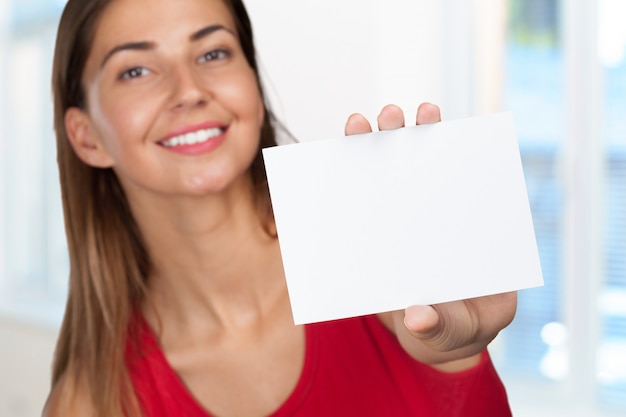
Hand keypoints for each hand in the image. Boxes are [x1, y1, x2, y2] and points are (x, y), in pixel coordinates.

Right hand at [344, 103, 516, 370]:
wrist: (429, 342)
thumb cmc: (456, 330)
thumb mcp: (459, 331)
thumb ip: (444, 324)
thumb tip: (418, 314)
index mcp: (463, 225)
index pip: (457, 175)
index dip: (446, 143)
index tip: (433, 119)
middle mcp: (431, 214)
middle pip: (418, 166)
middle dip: (405, 135)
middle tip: (392, 116)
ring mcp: (399, 223)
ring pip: (383, 179)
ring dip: (368, 147)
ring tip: (358, 126)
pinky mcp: (373, 237)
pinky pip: (356, 208)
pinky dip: (340, 187)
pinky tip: (327, 169)